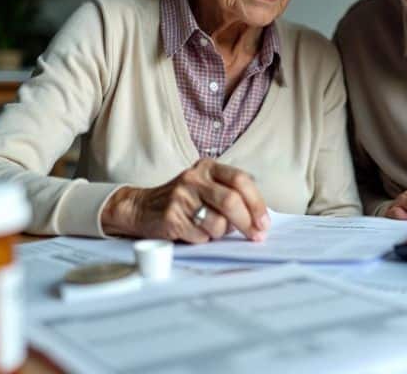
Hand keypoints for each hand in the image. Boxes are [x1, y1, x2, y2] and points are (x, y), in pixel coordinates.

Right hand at [101, 159, 269, 243]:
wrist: (141, 208)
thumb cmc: (183, 201)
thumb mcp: (206, 187)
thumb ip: (231, 195)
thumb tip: (260, 220)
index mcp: (208, 167)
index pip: (241, 180)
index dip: (257, 203)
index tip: (264, 223)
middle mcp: (194, 178)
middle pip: (231, 201)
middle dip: (247, 222)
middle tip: (255, 236)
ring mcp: (181, 196)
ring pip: (217, 223)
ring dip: (221, 233)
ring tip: (210, 229)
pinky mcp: (171, 217)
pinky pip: (200, 236)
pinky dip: (203, 239)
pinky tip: (194, 232)